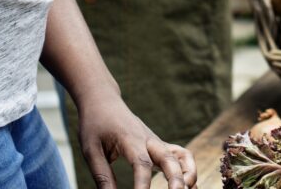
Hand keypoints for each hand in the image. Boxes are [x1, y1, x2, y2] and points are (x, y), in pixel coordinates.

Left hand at [76, 91, 196, 188]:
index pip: (141, 163)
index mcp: (130, 139)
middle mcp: (149, 139)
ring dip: (188, 172)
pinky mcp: (159, 145)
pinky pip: (180, 156)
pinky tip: (189, 186)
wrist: (104, 101)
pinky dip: (187, 170)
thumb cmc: (95, 125)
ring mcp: (156, 142)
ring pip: (181, 155)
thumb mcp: (90, 150)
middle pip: (169, 158)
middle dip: (176, 179)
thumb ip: (102, 176)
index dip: (142, 184)